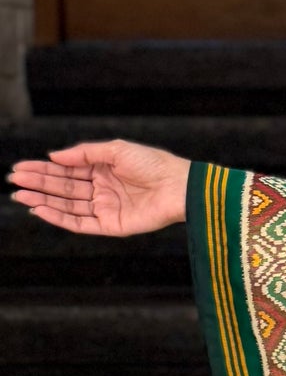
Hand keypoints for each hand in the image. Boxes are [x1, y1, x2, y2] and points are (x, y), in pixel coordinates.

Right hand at [6, 139, 190, 236]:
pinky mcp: (111, 226)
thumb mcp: (115, 150)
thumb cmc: (153, 163)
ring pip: (67, 205)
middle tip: (13, 180)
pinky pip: (80, 223)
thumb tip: (53, 156)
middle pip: (62, 188)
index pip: (65, 171)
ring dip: (43, 200)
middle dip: (37, 184)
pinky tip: (41, 209)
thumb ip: (83, 154)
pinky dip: (60, 218)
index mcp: (102, 170)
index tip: (19, 168)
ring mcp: (105, 208)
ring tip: (21, 195)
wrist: (179, 186)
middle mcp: (101, 190)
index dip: (42, 170)